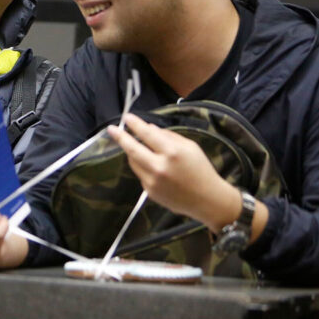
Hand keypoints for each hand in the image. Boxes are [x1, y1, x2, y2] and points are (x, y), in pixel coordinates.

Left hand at [107, 114, 241, 230]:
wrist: (207, 200)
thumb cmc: (201, 170)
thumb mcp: (190, 147)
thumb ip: (168, 136)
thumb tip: (149, 128)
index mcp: (172, 153)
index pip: (147, 134)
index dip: (135, 124)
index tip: (126, 117)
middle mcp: (159, 167)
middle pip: (132, 149)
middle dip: (120, 137)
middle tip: (111, 129)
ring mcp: (152, 181)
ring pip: (133, 162)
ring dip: (133, 152)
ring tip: (140, 148)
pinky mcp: (149, 192)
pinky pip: (140, 174)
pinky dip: (143, 166)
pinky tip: (154, 167)